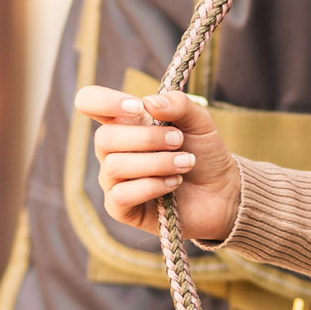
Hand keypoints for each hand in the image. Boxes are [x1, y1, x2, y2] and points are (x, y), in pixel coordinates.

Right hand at [74, 86, 240, 243]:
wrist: (221, 191)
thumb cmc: (203, 152)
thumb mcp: (199, 120)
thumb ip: (178, 103)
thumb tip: (148, 102)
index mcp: (125, 121)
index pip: (89, 101)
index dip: (104, 101)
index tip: (138, 108)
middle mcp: (112, 150)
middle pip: (104, 138)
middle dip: (147, 138)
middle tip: (178, 141)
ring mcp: (113, 180)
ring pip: (115, 166)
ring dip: (157, 162)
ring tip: (185, 163)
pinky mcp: (120, 208)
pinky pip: (122, 195)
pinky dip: (153, 186)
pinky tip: (174, 183)